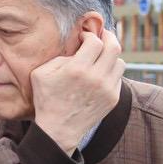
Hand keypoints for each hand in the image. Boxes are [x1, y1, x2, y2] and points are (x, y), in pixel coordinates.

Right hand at [30, 30, 125, 152]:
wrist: (59, 129)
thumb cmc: (47, 100)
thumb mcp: (41, 73)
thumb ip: (60, 57)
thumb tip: (78, 49)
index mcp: (77, 69)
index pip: (95, 41)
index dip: (90, 35)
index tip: (84, 36)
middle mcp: (96, 77)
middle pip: (114, 47)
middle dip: (108, 37)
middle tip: (102, 35)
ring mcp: (107, 89)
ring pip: (120, 62)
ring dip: (111, 56)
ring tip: (101, 57)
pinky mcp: (113, 98)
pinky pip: (119, 77)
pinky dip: (111, 72)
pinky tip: (100, 74)